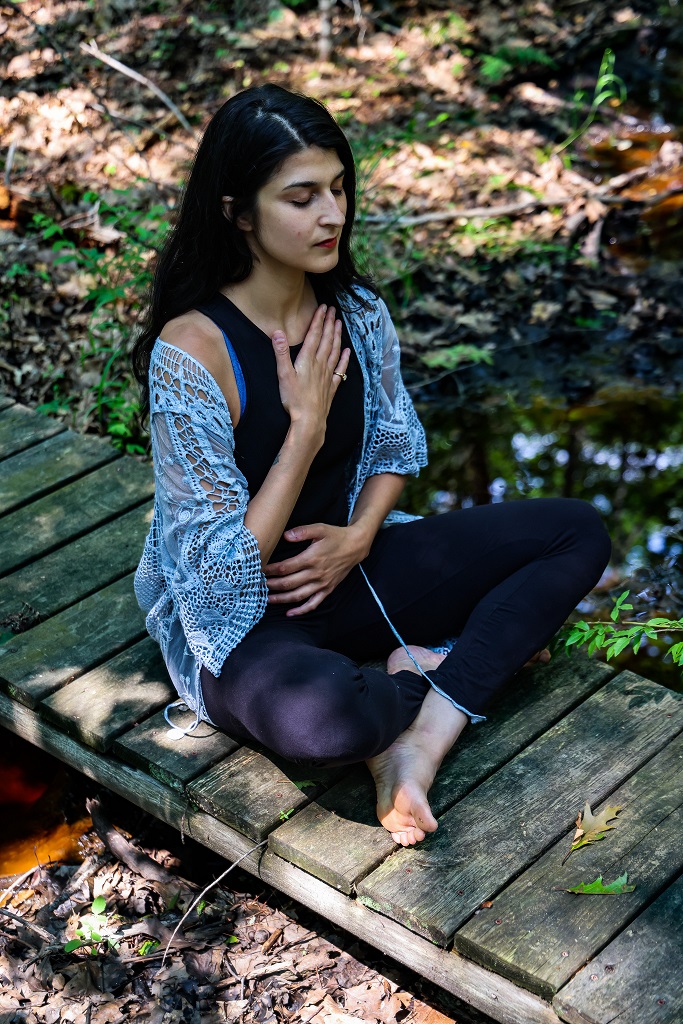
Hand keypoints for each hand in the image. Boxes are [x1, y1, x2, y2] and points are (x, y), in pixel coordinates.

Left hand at [264, 523, 369, 616]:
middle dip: (271, 585)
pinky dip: (301, 610)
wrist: (355, 546)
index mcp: (311, 558)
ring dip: (281, 599)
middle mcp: (316, 573)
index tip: (260, 569)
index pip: (286, 567)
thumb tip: (285, 536)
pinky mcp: (328, 589)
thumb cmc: (336, 536)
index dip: (271, 570)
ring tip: (267, 599)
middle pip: (288, 583)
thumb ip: (302, 531)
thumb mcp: (320, 528)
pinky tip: (290, 613)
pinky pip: (313, 603)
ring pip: (298, 596)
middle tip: (257, 585)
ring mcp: (322, 583)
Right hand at [272, 305, 350, 438]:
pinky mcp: (331, 386)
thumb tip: (277, 333)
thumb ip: (281, 353)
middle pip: (327, 340)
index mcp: (308, 359)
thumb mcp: (283, 374)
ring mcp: (328, 375)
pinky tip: (347, 352)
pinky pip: (340, 369)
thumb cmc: (294, 399)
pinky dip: (344, 358)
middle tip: (333, 310)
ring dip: (337, 336)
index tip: (323, 308)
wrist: (309, 420)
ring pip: (334, 351)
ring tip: (339, 324)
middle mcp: (320, 364)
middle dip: (329, 324)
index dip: (319, 320)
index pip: (314, 335)